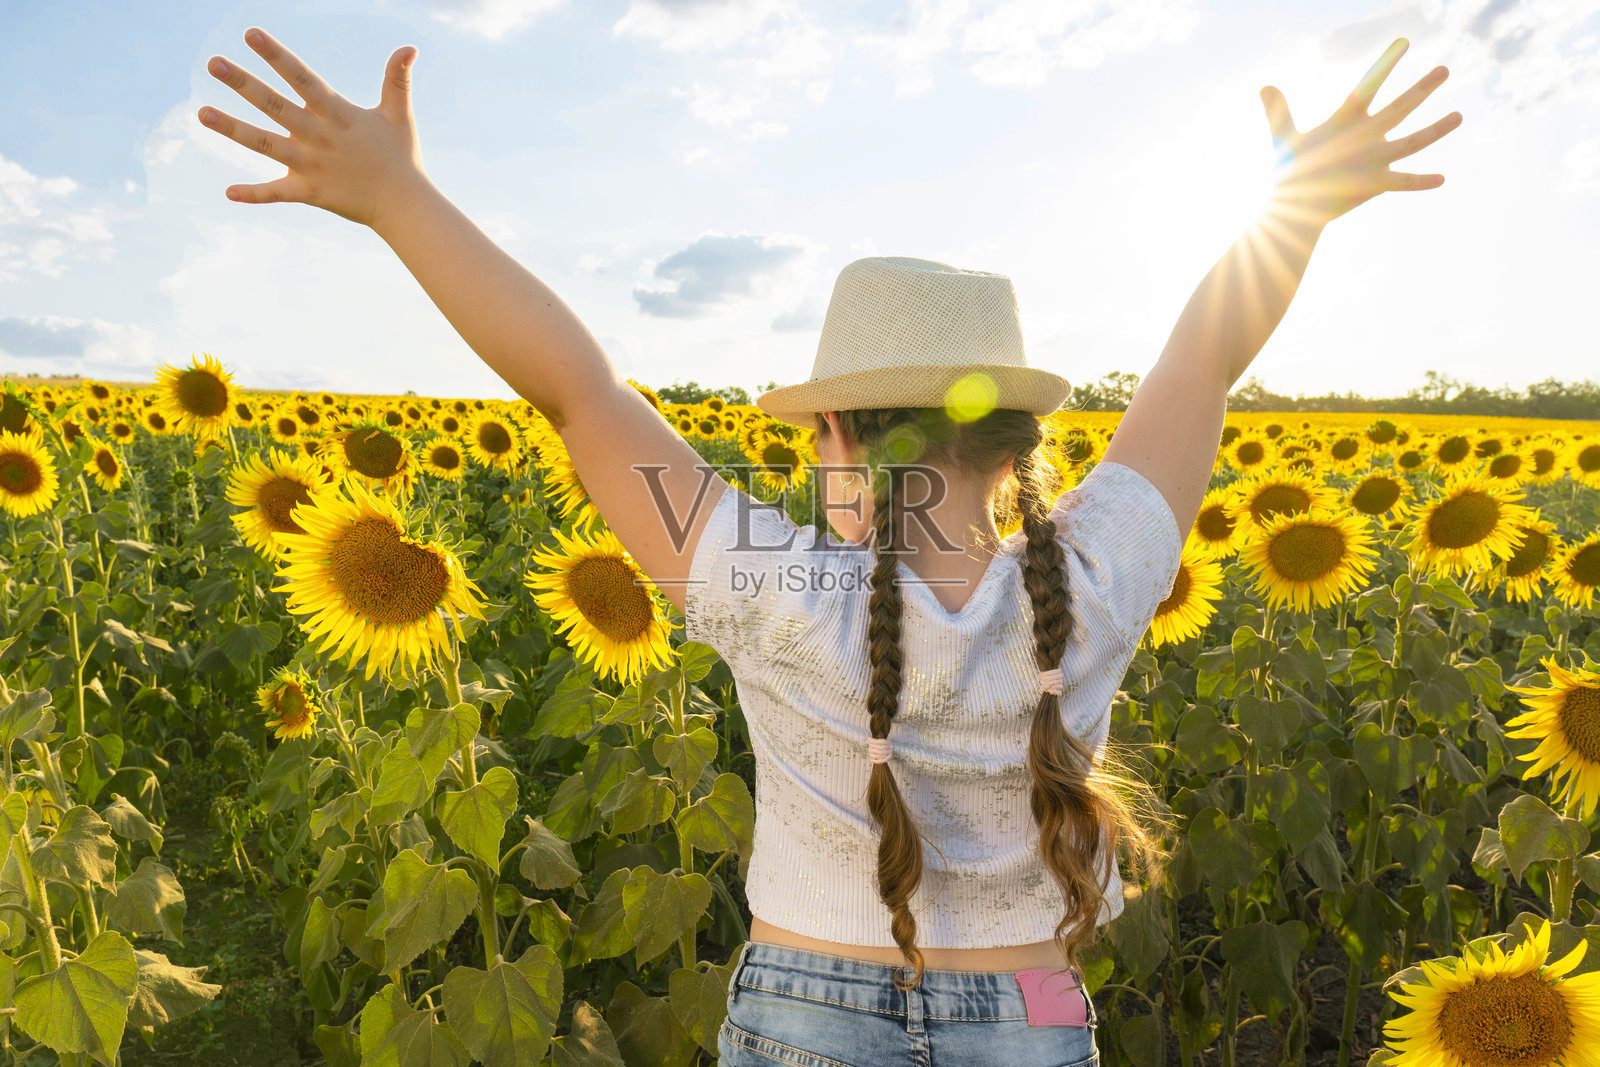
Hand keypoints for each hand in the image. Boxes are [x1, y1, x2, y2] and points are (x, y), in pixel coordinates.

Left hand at [199, 27, 429, 228]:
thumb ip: (398, 80)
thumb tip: (410, 48)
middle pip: (275, 106)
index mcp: (338, 114)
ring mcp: (312, 166)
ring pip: (265, 145)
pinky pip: (277, 193)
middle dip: (243, 84)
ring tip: (202, 114)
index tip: (250, 34)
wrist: (405, 206)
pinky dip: (254, 194)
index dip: (276, 56)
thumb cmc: (401, 157)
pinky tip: (229, 192)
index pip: (302, 78)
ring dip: (233, 130)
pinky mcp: (310, 193)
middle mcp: (319, 137)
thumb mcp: (399, 115)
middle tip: (212, 63)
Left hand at [1260, 38, 1461, 227]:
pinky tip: (1441, 179)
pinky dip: (1420, 182)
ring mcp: (1374, 159)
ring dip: (1435, 131)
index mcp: (1346, 120)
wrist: (1294, 205)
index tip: (1404, 41)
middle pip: (1398, 109)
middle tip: (1445, 69)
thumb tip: (1264, 86)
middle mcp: (1366, 136)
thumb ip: (1278, 112)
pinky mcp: (1375, 184)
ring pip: (1411, 142)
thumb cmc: (1290, 170)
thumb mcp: (1284, 138)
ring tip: (1459, 115)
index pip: (1368, 86)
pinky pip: (1402, 182)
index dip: (1384, 65)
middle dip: (1421, 90)